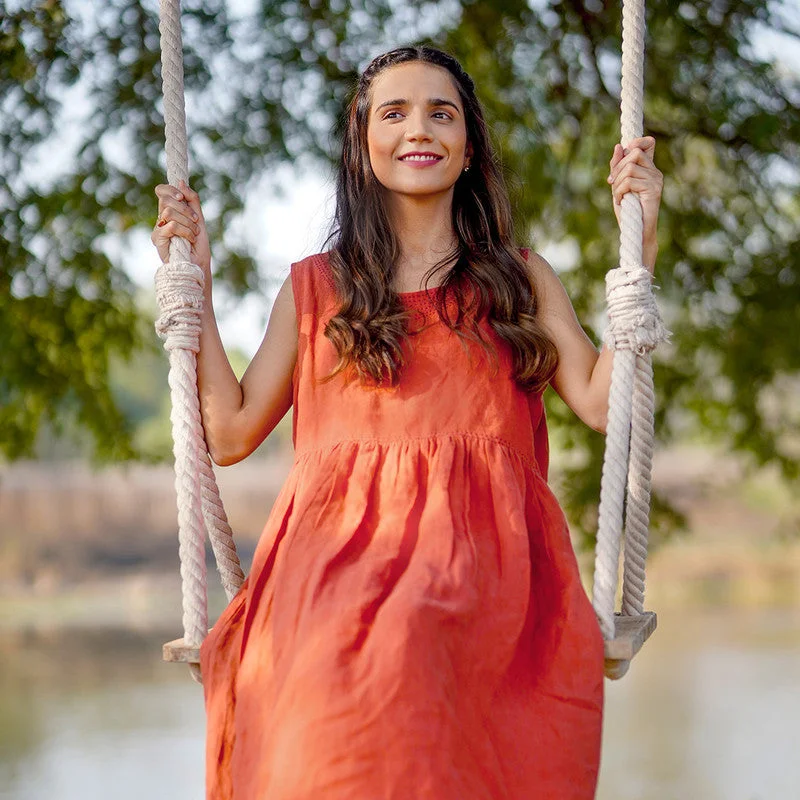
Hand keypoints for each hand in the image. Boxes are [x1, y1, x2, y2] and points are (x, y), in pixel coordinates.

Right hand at [151, 180, 210, 274]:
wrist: (199, 264)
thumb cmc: (199, 244)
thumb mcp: (199, 218)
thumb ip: (191, 200)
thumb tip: (180, 182)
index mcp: (170, 211)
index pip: (161, 191)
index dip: (170, 190)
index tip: (182, 197)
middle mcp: (161, 218)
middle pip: (165, 200)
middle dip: (185, 209)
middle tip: (196, 221)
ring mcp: (158, 229)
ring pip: (168, 212)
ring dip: (187, 222)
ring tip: (194, 233)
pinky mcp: (157, 239)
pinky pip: (171, 226)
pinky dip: (185, 231)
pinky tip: (190, 239)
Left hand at [607, 136, 662, 266]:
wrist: (637, 231)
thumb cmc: (628, 210)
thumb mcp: (618, 185)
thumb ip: (617, 167)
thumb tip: (618, 146)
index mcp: (648, 168)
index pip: (647, 142)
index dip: (634, 142)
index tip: (620, 158)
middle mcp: (655, 171)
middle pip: (634, 152)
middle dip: (617, 168)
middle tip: (611, 183)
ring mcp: (656, 180)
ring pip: (630, 167)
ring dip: (617, 182)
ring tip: (617, 195)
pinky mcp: (654, 190)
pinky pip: (630, 181)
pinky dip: (619, 191)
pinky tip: (621, 200)